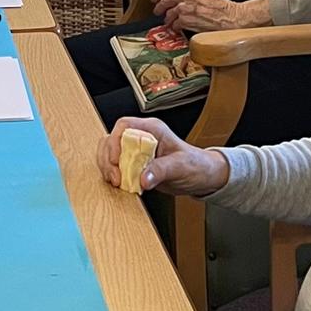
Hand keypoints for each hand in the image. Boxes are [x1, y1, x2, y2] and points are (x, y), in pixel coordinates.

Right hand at [97, 116, 229, 195]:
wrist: (202, 177)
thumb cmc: (196, 165)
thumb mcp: (181, 166)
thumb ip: (161, 170)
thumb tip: (143, 178)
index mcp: (152, 129)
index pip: (124, 126)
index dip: (115, 141)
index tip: (116, 160)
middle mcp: (141, 137)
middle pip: (112, 140)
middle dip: (108, 159)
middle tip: (115, 177)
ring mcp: (136, 151)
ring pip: (109, 152)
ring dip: (108, 167)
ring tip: (117, 182)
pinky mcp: (134, 164)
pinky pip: (115, 165)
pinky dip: (113, 174)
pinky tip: (120, 184)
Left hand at [153, 0, 245, 32]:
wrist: (229, 16)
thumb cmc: (218, 6)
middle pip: (163, 0)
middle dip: (159, 7)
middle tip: (157, 11)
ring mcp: (184, 7)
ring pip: (168, 13)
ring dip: (168, 19)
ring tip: (170, 21)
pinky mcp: (185, 20)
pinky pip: (174, 24)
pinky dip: (176, 27)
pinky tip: (179, 27)